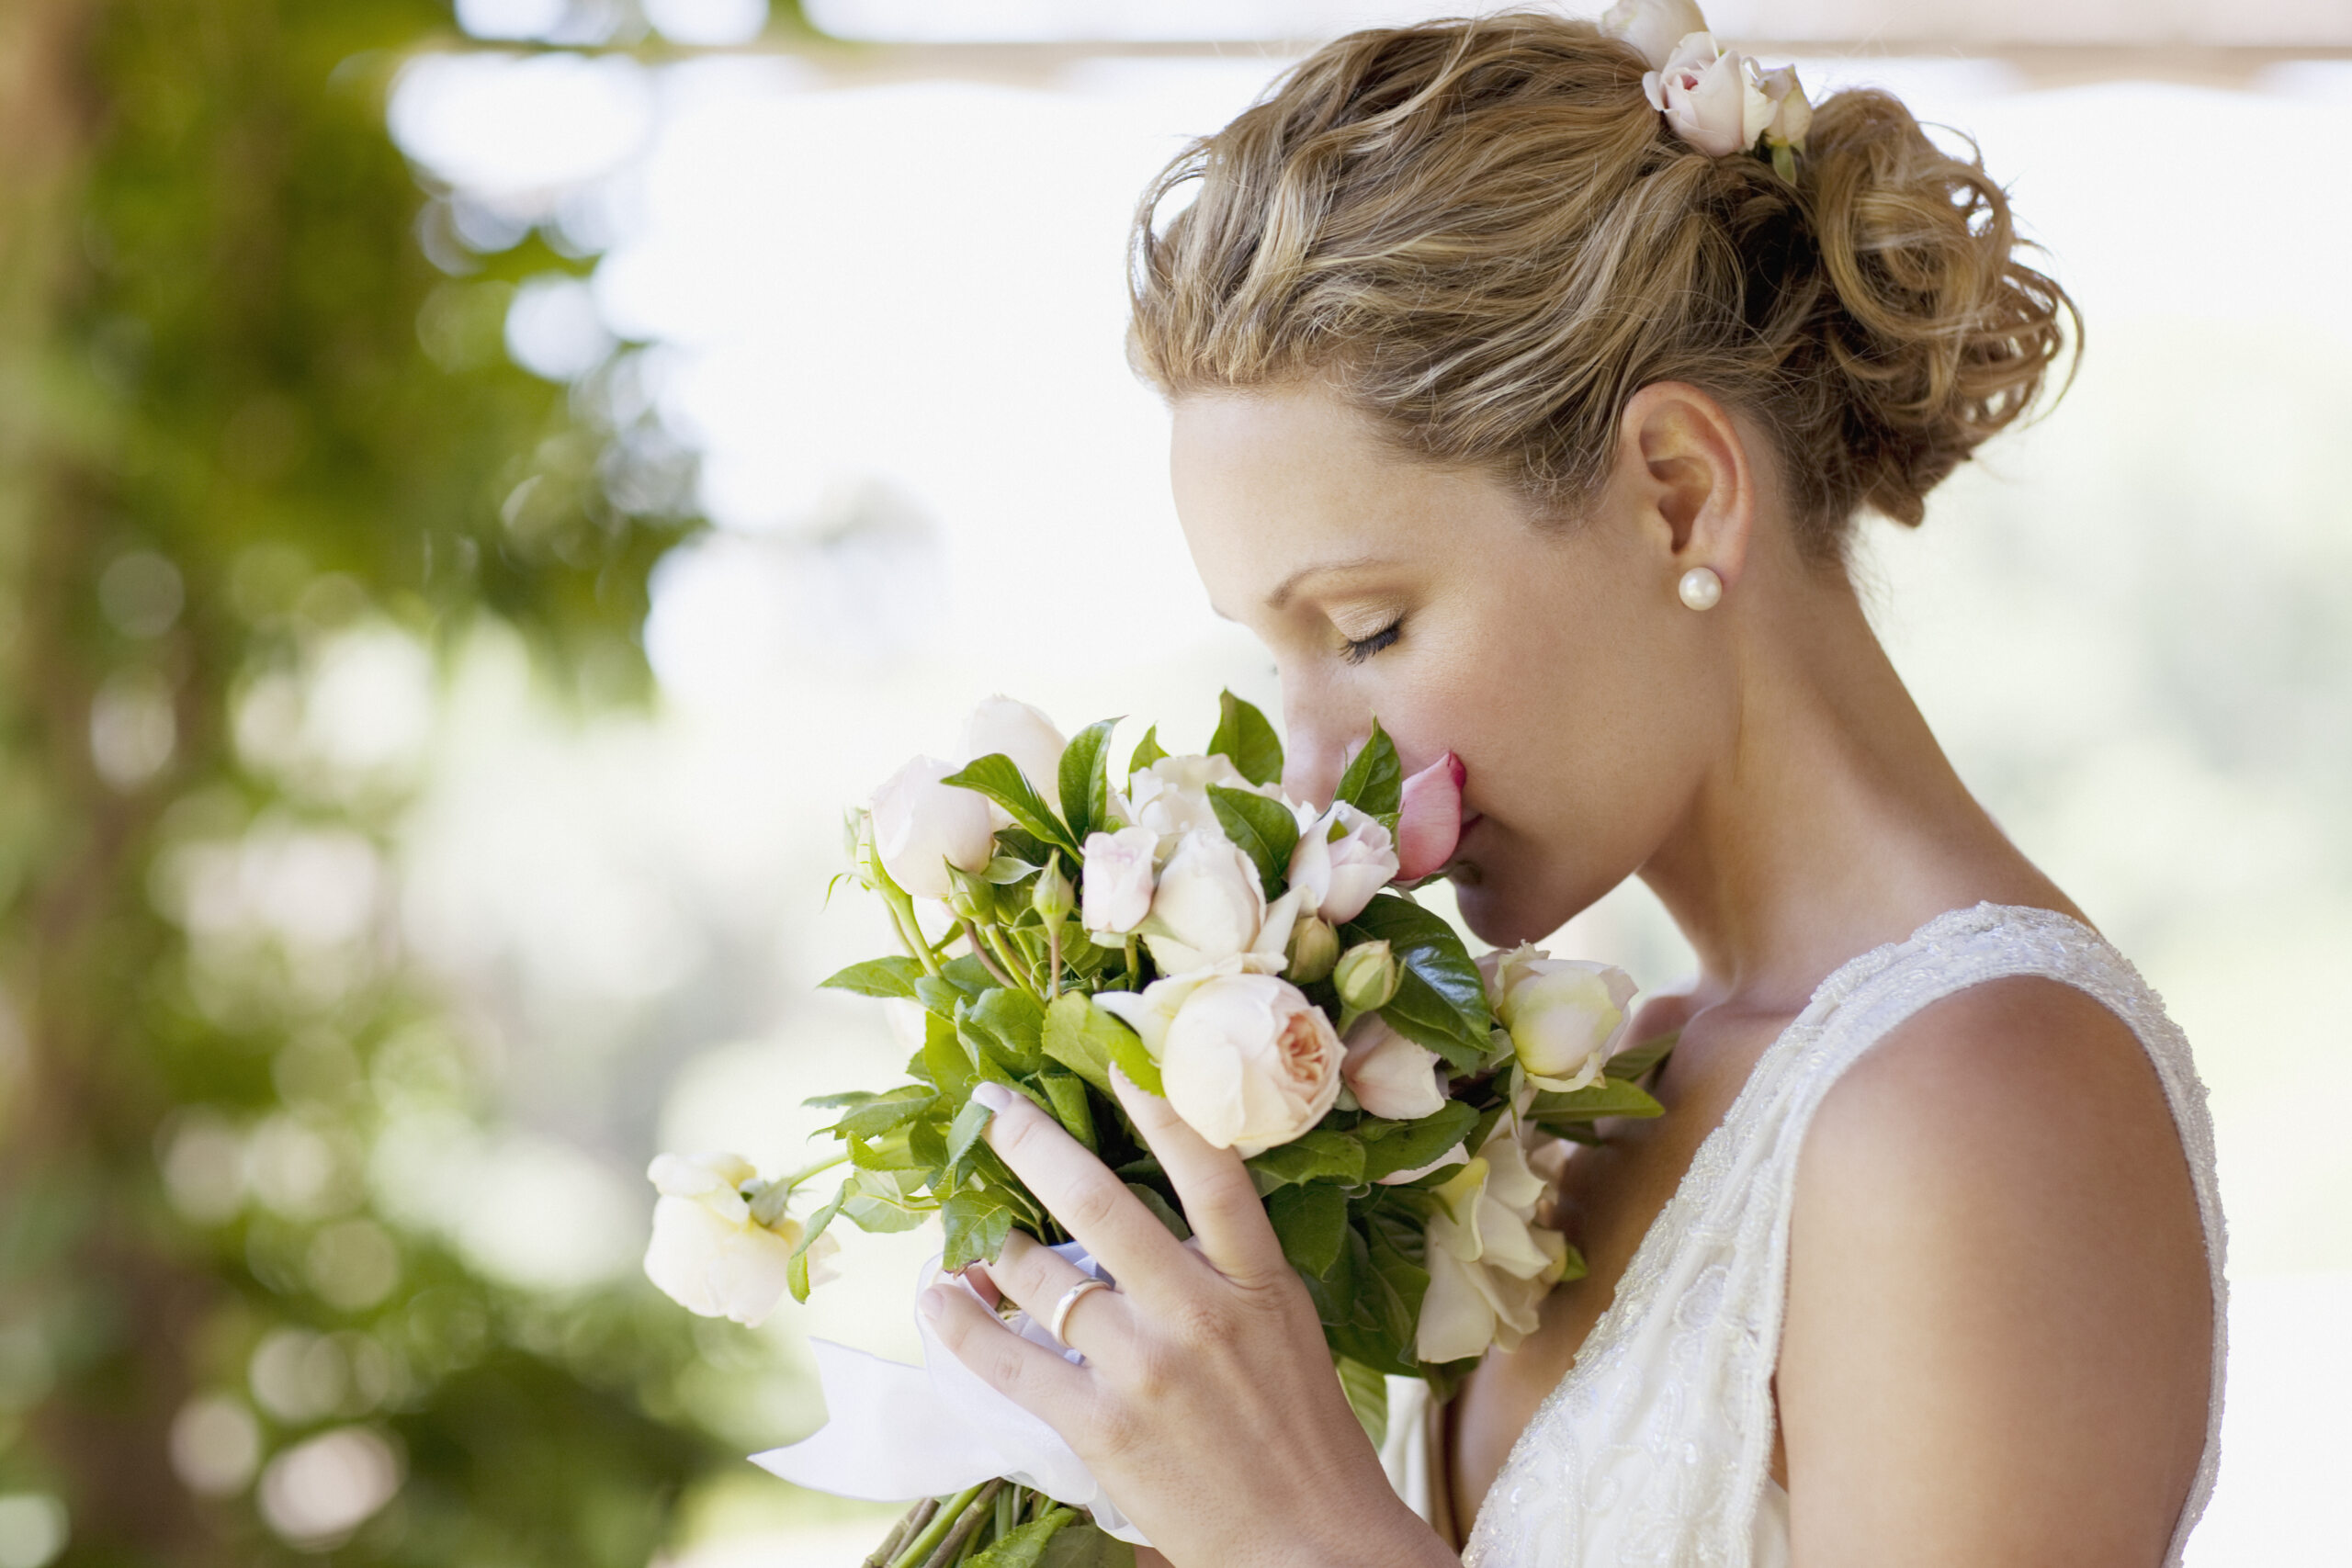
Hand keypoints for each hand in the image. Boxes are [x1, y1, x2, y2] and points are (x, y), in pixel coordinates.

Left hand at [921, 1070, 1454, 1567]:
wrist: (1312, 1551)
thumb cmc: (1306, 1445)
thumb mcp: (1288, 1333)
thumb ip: (1230, 1276)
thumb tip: (1157, 1224)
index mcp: (1258, 1283)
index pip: (1212, 1173)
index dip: (1163, 1109)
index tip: (1119, 1061)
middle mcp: (1199, 1312)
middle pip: (1101, 1203)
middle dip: (1034, 1144)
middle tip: (991, 1104)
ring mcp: (1145, 1367)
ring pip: (1043, 1277)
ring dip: (993, 1245)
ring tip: (966, 1226)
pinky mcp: (1100, 1426)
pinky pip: (1009, 1361)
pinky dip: (963, 1325)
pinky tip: (940, 1298)